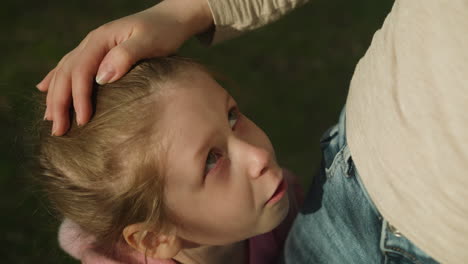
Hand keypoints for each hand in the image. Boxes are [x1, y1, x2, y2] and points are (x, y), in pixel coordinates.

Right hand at [37, 0, 212, 135]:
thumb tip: (101, 78)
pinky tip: (44, 89)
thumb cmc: (164, 31)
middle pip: (66, 73)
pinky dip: (55, 79)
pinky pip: (70, 66)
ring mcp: (93, 47)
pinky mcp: (98, 53)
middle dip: (59, 103)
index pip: (81, 72)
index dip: (79, 98)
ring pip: (64, 71)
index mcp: (100, 40)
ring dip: (54, 96)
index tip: (82, 121)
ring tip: (49, 119)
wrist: (171, 19)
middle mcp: (91, 43)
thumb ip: (125, 56)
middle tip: (57, 130)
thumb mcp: (148, 42)